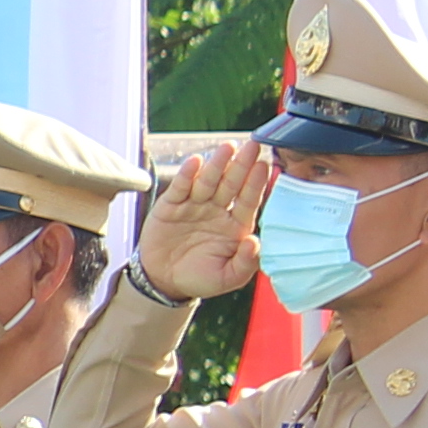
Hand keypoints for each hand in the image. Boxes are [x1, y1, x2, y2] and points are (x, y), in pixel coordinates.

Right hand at [134, 142, 272, 298]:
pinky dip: (187, 175)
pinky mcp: (171, 206)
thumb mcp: (227, 278)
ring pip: (208, 182)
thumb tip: (254, 241)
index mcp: (235, 227)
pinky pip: (181, 187)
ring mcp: (194, 206)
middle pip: (231, 184)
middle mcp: (217, 212)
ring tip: (227, 148)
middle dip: (242, 165)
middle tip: (252, 145)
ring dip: (217, 164)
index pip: (249, 201)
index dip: (256, 184)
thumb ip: (245, 263)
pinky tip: (195, 162)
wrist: (163, 281)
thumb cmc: (199, 279)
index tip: (264, 166)